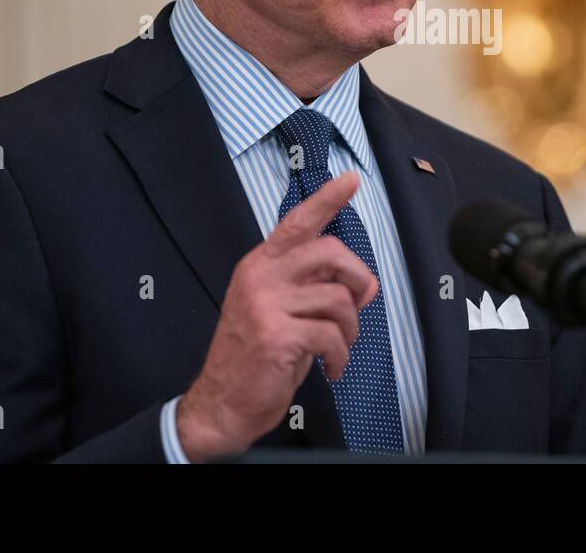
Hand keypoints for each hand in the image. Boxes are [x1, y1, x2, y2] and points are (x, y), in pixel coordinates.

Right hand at [175, 172, 377, 462]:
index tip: (350, 181)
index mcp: (260, 265)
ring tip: (338, 347)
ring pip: (338, 299)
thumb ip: (314, 289)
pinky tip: (331, 368)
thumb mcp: (281, 311)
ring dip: (350, 328)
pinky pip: (332, 335)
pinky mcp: (277, 336)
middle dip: (357, 278)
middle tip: (360, 303)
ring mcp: (266, 305)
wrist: (221, 404)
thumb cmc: (254, 358)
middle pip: (330, 252)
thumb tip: (365, 282)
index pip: (297, 223)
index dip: (327, 200)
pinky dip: (341, 356)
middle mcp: (260, 277)